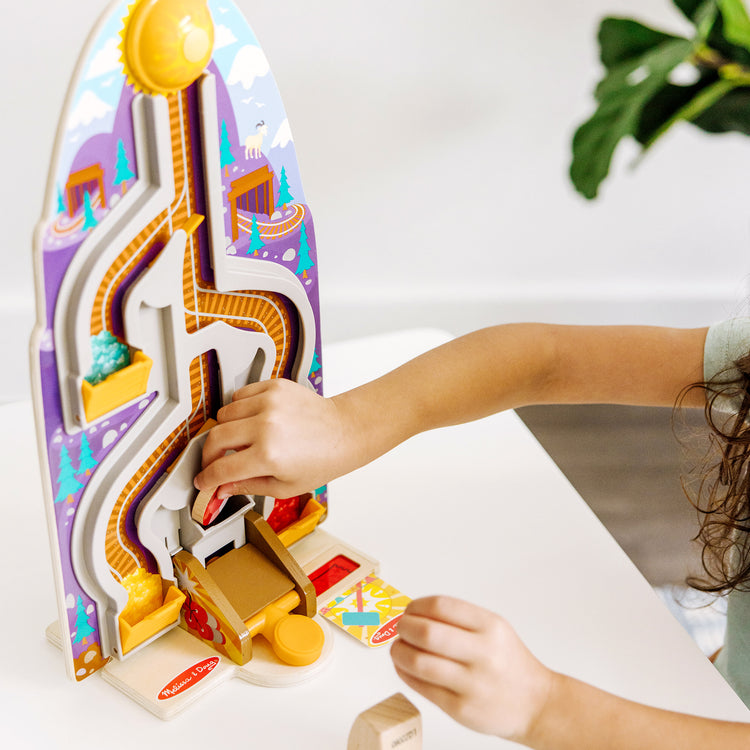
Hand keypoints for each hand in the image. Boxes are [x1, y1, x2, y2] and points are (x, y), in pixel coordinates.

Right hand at [193, 379, 354, 499]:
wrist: (345, 431)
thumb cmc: (323, 459)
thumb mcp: (284, 486)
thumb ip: (247, 486)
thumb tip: (221, 490)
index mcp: (268, 455)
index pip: (221, 468)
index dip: (206, 478)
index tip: (203, 481)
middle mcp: (267, 426)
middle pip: (215, 438)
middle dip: (209, 455)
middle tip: (214, 463)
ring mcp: (270, 403)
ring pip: (224, 414)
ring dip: (225, 430)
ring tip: (239, 441)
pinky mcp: (275, 387)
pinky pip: (239, 395)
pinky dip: (239, 408)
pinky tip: (251, 421)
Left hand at [391, 596, 553, 742]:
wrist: (536, 704)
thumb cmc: (508, 663)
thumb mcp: (493, 628)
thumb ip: (458, 619)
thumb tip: (414, 612)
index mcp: (490, 627)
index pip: (441, 606)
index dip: (416, 606)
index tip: (409, 610)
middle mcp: (483, 653)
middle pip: (427, 632)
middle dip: (404, 627)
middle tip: (400, 628)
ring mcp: (472, 683)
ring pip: (420, 662)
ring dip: (400, 652)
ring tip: (398, 648)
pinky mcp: (461, 708)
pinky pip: (422, 687)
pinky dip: (405, 673)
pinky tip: (404, 666)